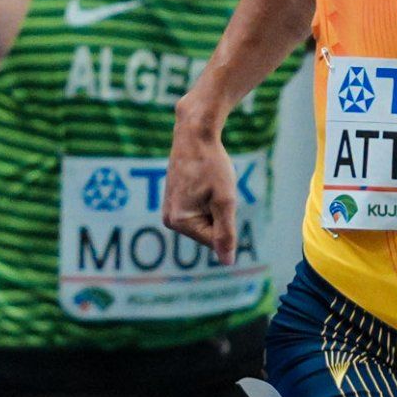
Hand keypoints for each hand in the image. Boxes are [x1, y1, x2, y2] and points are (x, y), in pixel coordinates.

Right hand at [162, 121, 240, 259]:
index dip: (226, 218)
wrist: (195, 135)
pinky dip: (209, 199)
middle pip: (209, 232)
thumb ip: (226, 234)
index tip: (219, 194)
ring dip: (215, 205)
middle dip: (219, 212)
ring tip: (208, 183)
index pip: (214, 240)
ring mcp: (170, 211)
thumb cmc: (211, 165)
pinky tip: (203, 181)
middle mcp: (169, 220)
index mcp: (179, 222)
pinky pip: (200, 211)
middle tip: (214, 187)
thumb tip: (227, 262)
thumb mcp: (225, 201)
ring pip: (206, 221)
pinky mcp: (174, 202)